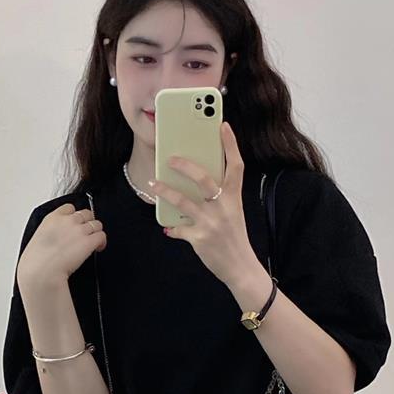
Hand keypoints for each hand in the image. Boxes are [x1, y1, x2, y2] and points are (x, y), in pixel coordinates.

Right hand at [16, 204, 106, 289]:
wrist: (42, 271)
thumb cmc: (36, 261)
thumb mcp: (37, 240)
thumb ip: (49, 234)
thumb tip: (54, 241)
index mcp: (52, 219)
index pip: (69, 208)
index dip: (74, 215)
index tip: (75, 223)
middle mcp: (67, 221)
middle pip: (86, 213)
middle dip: (87, 223)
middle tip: (86, 233)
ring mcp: (79, 230)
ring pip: (96, 224)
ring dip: (96, 232)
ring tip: (94, 242)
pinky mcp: (89, 241)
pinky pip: (102, 236)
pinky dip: (102, 242)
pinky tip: (98, 248)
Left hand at [147, 121, 255, 285]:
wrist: (240, 268)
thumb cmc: (234, 237)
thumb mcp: (233, 212)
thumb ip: (219, 197)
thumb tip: (195, 181)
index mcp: (234, 197)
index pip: (236, 166)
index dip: (230, 144)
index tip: (223, 125)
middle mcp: (224, 207)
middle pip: (204, 179)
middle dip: (185, 166)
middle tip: (170, 158)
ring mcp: (211, 223)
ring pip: (183, 201)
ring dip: (165, 191)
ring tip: (153, 184)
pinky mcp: (199, 238)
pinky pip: (179, 228)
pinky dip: (172, 227)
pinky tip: (168, 227)